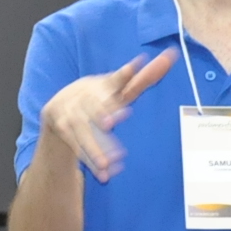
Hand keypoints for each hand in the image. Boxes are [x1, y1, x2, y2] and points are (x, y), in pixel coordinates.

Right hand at [38, 49, 175, 182]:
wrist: (57, 106)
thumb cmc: (97, 95)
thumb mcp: (116, 85)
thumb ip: (144, 76)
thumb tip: (172, 54)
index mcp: (97, 86)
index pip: (107, 92)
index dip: (114, 99)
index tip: (125, 110)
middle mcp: (80, 100)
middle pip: (90, 116)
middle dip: (100, 123)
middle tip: (109, 131)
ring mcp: (69, 117)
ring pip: (82, 135)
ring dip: (94, 150)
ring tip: (107, 165)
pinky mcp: (63, 133)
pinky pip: (77, 149)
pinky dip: (89, 161)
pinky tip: (104, 175)